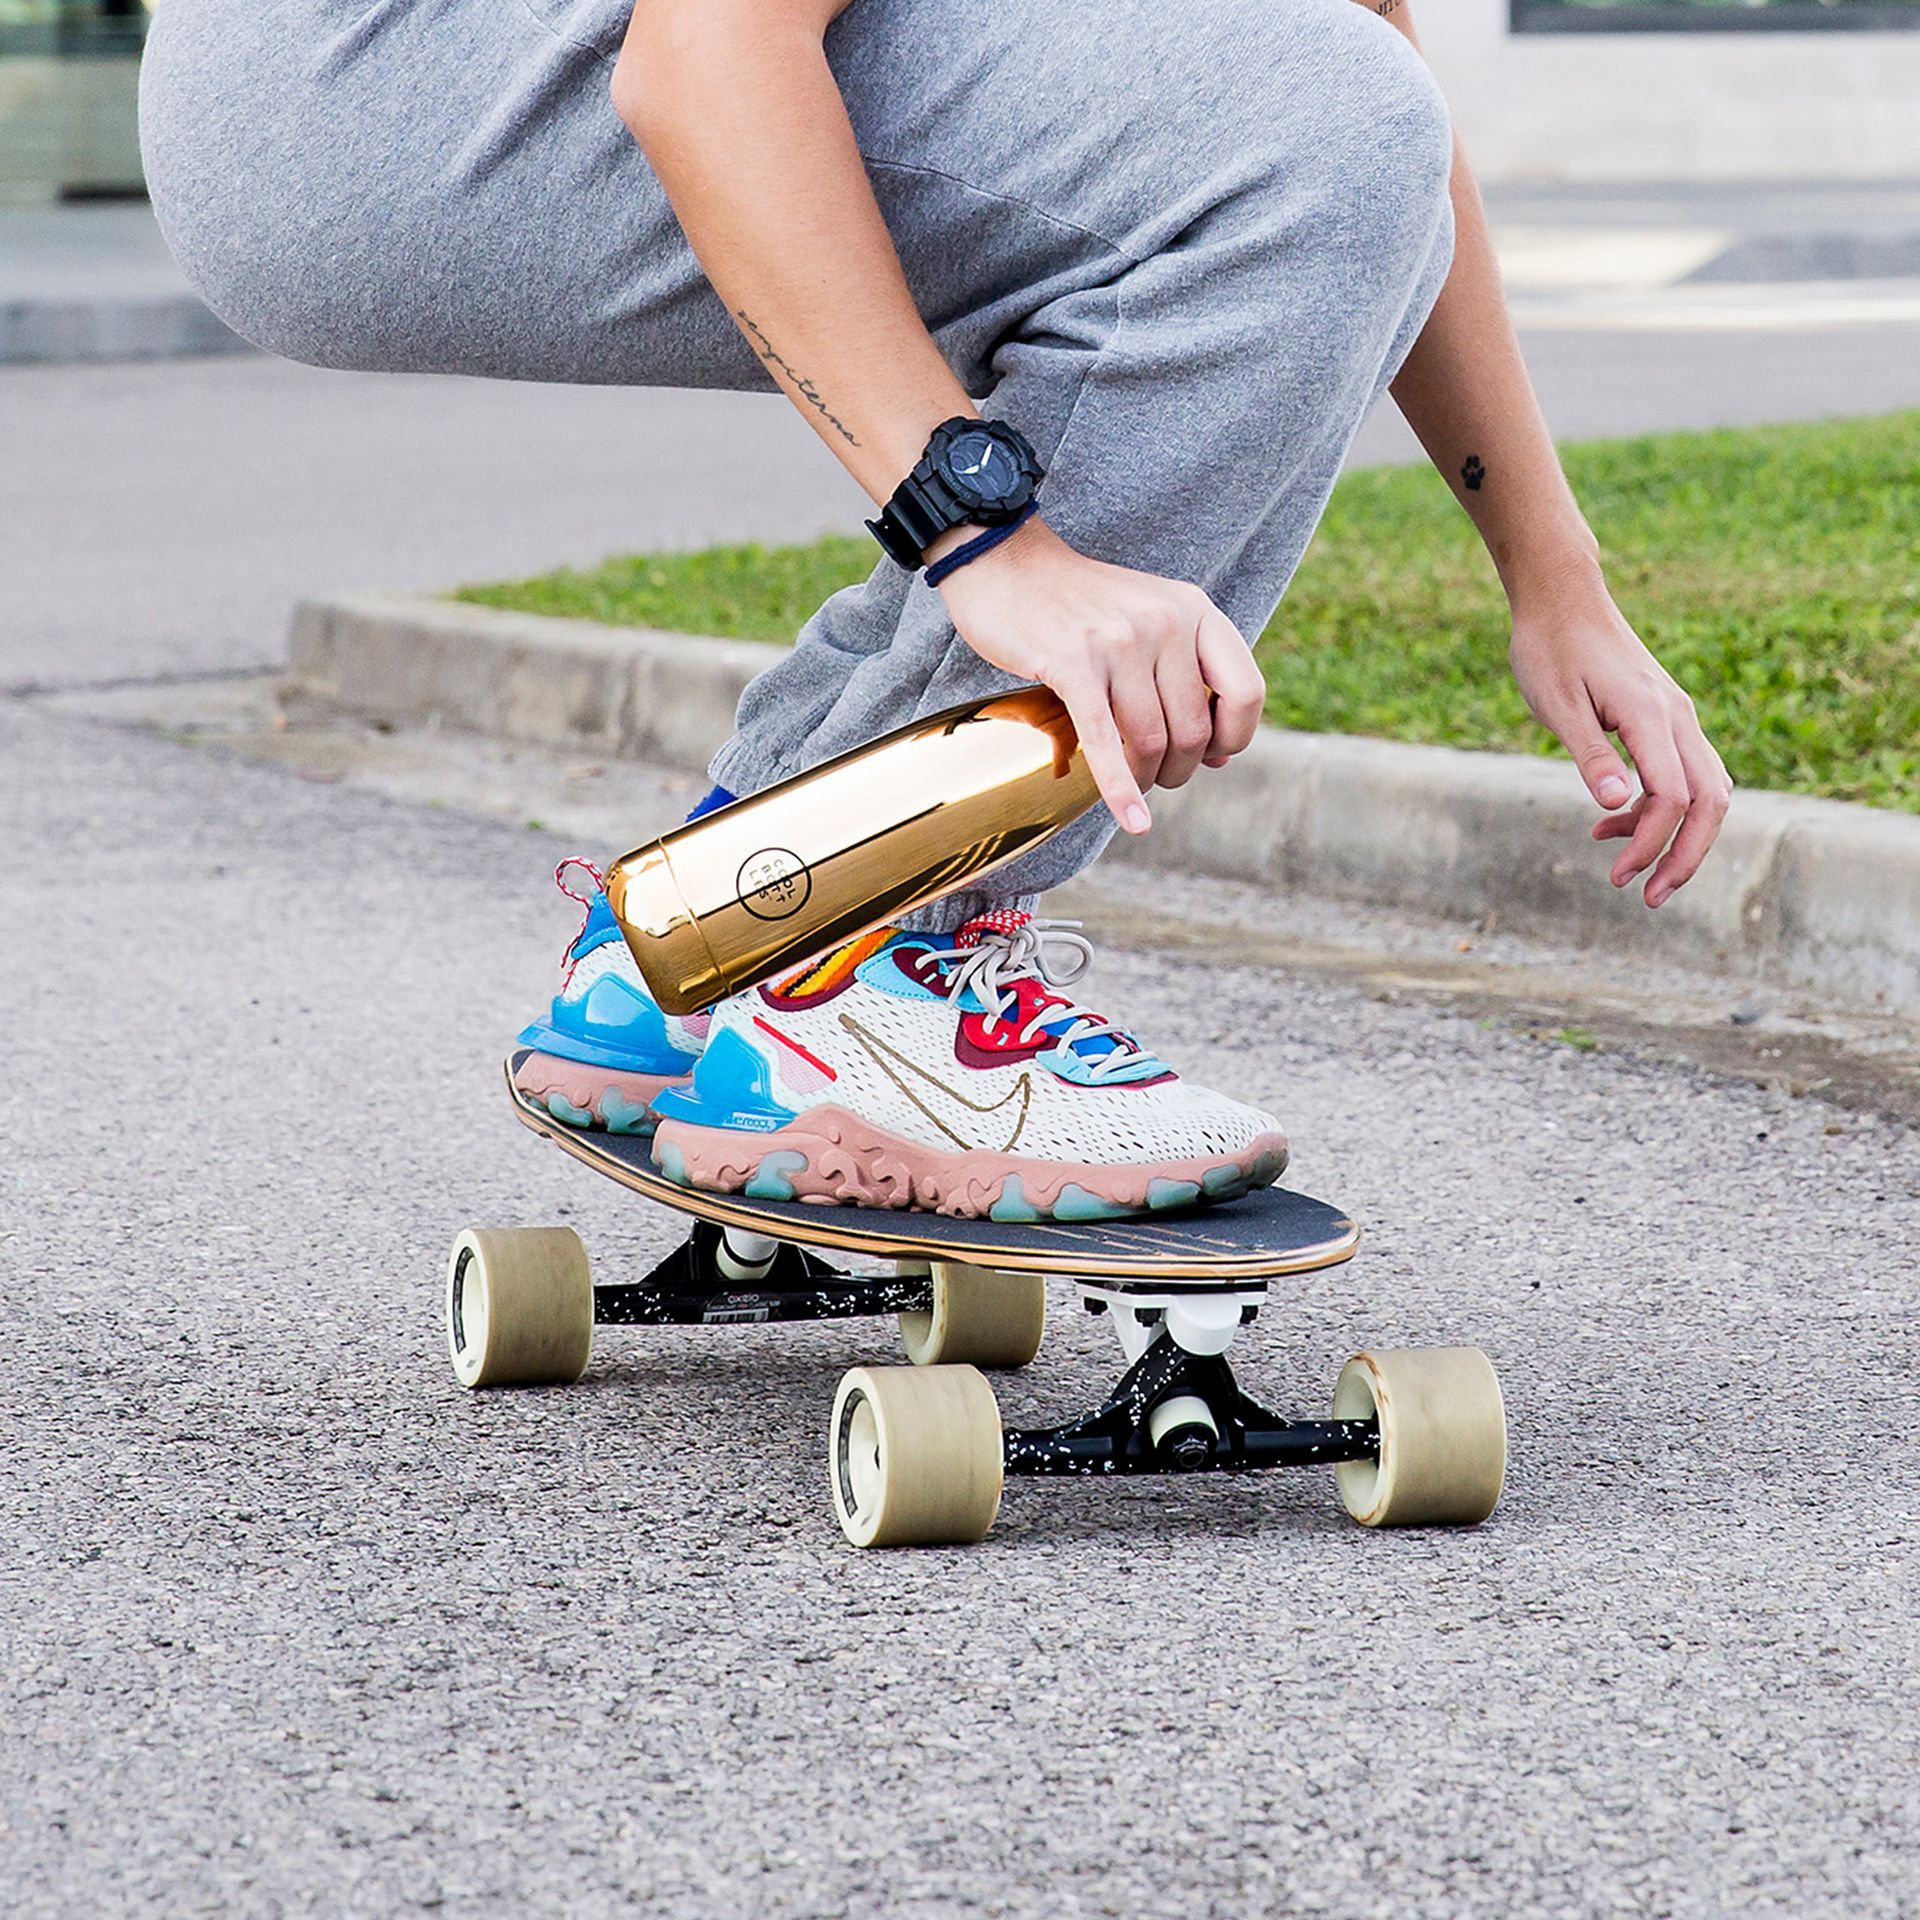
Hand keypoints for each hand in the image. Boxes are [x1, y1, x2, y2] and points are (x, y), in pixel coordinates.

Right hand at [935, 519, 1265, 832]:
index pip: (1246, 692)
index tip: (1212, 755)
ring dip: (1146, 777)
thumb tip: (1220, 756)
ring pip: (1152, 740)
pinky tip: (1132, 821)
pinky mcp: (1072, 664)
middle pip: (1195, 728)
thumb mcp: (1149, 620)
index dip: (1235, 738)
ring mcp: (1118, 642)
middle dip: (1179, 768)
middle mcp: (1164, 622)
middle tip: (1157, 774)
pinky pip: (1105, 742)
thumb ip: (1187, 676)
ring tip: (1134, 781)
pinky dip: (1120, 790)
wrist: (1004, 561)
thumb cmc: (1077, 603)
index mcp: (1193, 609)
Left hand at [1508, 571, 1732, 907]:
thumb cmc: (1549, 649)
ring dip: (1677, 837)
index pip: (1673, 796)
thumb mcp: (1558, 706)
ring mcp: (1677, 716)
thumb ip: (1591, 756)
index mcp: (1652, 715)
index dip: (1653, 843)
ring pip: (1705, 789)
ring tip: (1628, 874)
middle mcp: (1677, 716)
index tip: (1619, 876)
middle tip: (1650, 900)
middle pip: (1711, 800)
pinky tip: (1609, 824)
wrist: (1561, 599)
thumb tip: (1618, 805)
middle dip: (1687, 856)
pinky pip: (1680, 773)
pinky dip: (1657, 807)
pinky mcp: (1665, 719)